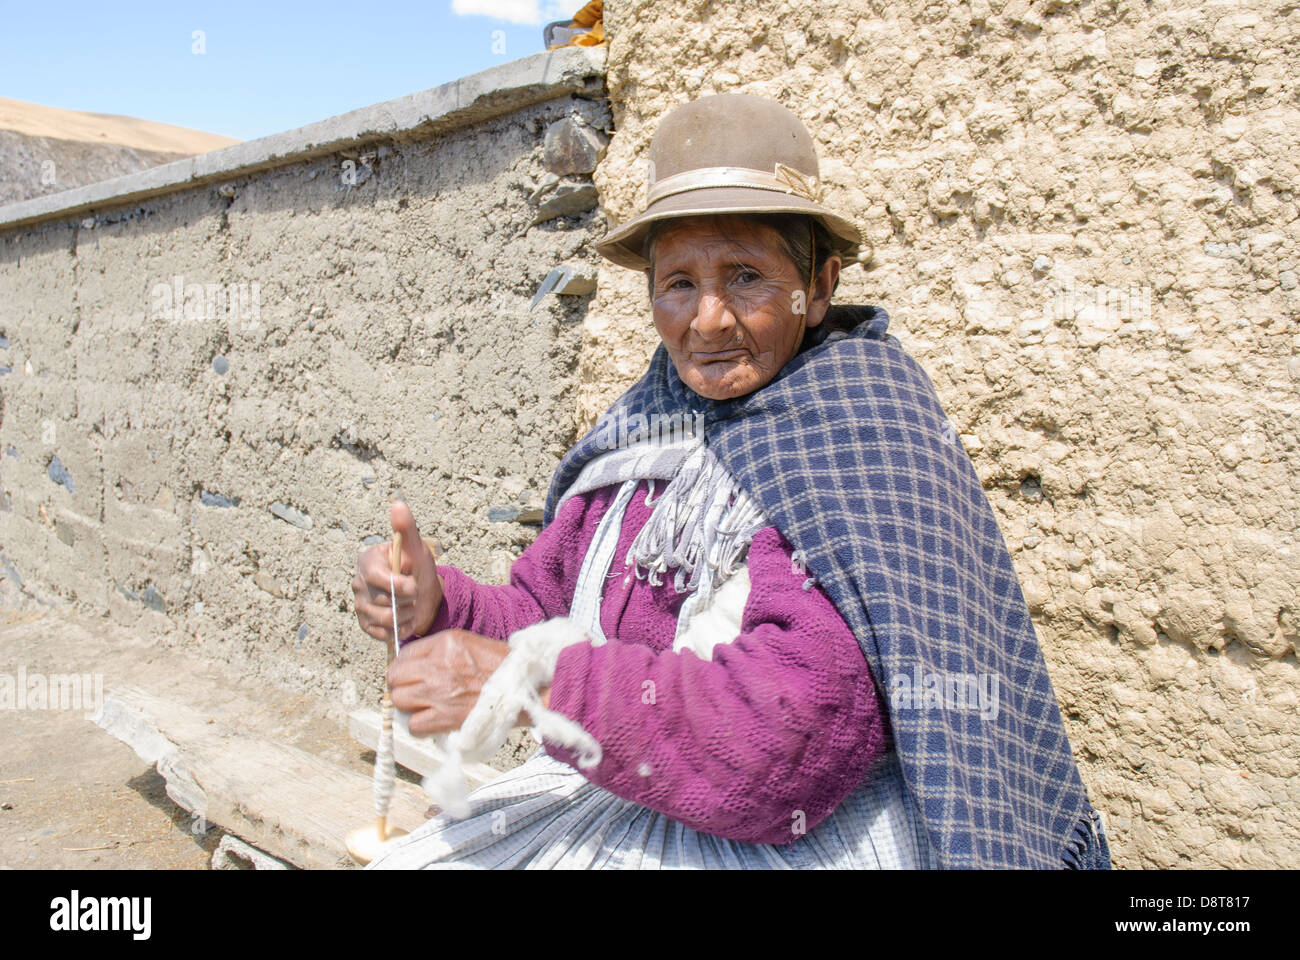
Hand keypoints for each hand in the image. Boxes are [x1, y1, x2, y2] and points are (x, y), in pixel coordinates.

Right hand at [352, 501, 443, 643]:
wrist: (426, 597)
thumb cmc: (418, 568)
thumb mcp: (416, 547)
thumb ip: (407, 528)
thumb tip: (398, 504)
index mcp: (368, 561)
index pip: (374, 577)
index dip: (396, 584)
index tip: (414, 586)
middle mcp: (359, 583)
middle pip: (383, 600)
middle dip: (407, 599)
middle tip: (416, 592)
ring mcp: (360, 606)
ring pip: (384, 619)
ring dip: (406, 615)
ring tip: (412, 606)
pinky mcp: (366, 626)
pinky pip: (383, 634)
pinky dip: (400, 629)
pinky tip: (406, 619)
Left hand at [388, 629, 552, 734]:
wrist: (526, 687)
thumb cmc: (503, 667)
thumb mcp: (468, 643)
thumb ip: (440, 651)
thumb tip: (415, 666)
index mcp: (445, 643)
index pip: (403, 655)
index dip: (403, 669)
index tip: (409, 677)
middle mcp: (437, 665)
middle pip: (395, 679)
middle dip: (402, 687)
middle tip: (414, 694)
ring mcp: (439, 691)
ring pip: (400, 701)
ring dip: (409, 707)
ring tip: (424, 708)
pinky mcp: (445, 716)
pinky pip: (414, 725)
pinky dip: (420, 726)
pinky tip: (432, 722)